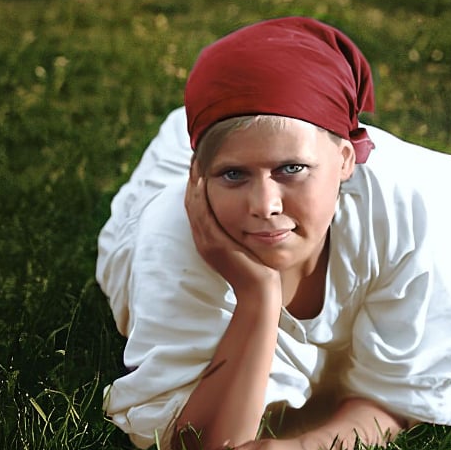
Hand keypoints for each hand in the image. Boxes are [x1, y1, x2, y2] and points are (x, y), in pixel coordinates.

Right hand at [185, 162, 279, 295]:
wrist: (259, 292)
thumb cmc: (259, 269)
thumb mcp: (246, 245)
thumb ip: (240, 231)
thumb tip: (248, 216)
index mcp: (208, 240)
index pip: (197, 207)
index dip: (196, 186)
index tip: (202, 166)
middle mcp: (203, 240)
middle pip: (191, 203)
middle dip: (192, 179)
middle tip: (195, 157)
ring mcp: (207, 242)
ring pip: (193, 206)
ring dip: (193, 183)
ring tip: (196, 162)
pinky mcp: (215, 243)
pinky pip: (202, 215)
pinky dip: (200, 197)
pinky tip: (202, 181)